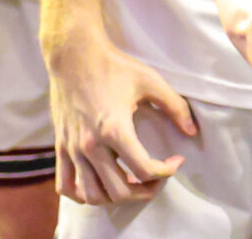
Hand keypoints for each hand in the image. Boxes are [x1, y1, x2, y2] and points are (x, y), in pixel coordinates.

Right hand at [47, 28, 196, 206]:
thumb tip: (191, 131)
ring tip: (130, 182)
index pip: (144, 170)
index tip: (176, 161)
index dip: (166, 171)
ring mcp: (72, 148)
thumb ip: (175, 106)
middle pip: (119, 191)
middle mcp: (90, 145)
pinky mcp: (60, 147)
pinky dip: (82, 193)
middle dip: (144, 190)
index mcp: (114, 129)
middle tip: (156, 177)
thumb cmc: (114, 66)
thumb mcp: (150, 81)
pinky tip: (99, 183)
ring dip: (114, 196)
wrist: (74, 55)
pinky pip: (66, 185)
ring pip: (92, 195)